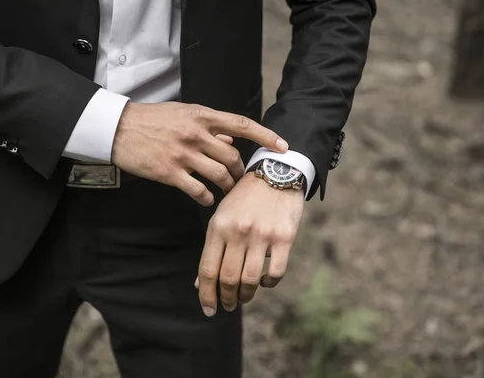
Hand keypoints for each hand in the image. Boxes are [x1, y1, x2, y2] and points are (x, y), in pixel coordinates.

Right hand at [111, 102, 287, 205]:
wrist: (118, 128)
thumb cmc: (152, 119)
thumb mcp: (183, 113)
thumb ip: (208, 125)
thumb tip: (230, 140)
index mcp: (201, 116)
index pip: (241, 124)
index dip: (265, 136)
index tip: (283, 147)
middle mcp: (195, 134)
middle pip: (232, 157)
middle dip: (240, 172)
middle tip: (240, 180)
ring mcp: (183, 154)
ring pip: (219, 175)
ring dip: (227, 187)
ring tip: (227, 193)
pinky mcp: (169, 172)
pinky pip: (197, 190)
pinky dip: (207, 197)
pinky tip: (207, 199)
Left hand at [195, 173, 303, 316]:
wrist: (276, 174)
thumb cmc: (244, 199)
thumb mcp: (221, 217)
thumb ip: (212, 248)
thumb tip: (199, 283)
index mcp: (218, 227)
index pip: (207, 270)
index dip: (206, 294)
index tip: (208, 309)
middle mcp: (238, 232)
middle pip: (228, 278)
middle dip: (226, 298)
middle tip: (228, 305)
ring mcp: (262, 235)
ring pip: (250, 279)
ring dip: (245, 295)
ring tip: (243, 298)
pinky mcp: (284, 238)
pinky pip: (276, 272)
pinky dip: (268, 283)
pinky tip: (263, 282)